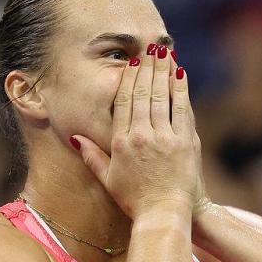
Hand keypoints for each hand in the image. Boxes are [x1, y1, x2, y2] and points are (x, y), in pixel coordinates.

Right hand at [72, 45, 206, 218]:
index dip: (128, 78)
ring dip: (163, 71)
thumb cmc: (135, 200)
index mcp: (121, 142)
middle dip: (146, 67)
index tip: (131, 62)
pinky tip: (180, 74)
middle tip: (149, 46)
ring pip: (162, 96)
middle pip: (143, 92)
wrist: (165, 214)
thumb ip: (92, 156)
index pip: (124, 101)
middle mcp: (142, 136)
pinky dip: (180, 89)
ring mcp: (165, 137)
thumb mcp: (108, 179)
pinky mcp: (186, 142)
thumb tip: (76, 137)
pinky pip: (182, 109)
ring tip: (164, 52)